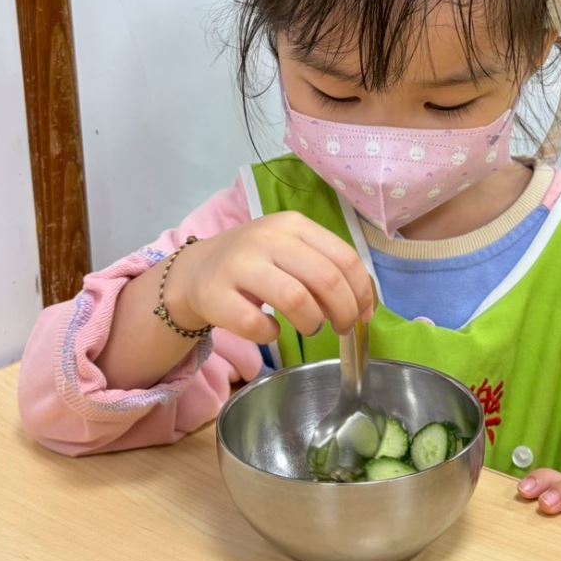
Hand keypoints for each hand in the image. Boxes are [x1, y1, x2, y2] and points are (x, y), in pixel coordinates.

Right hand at [166, 213, 374, 346]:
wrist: (196, 271)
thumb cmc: (255, 264)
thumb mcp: (290, 250)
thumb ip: (325, 267)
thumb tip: (363, 306)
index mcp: (292, 225)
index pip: (344, 257)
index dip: (361, 291)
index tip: (364, 315)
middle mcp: (267, 239)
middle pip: (326, 278)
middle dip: (344, 311)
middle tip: (342, 328)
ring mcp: (239, 265)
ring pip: (295, 300)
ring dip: (312, 323)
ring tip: (309, 328)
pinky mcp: (216, 295)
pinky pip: (256, 324)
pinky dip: (271, 335)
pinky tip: (271, 331)